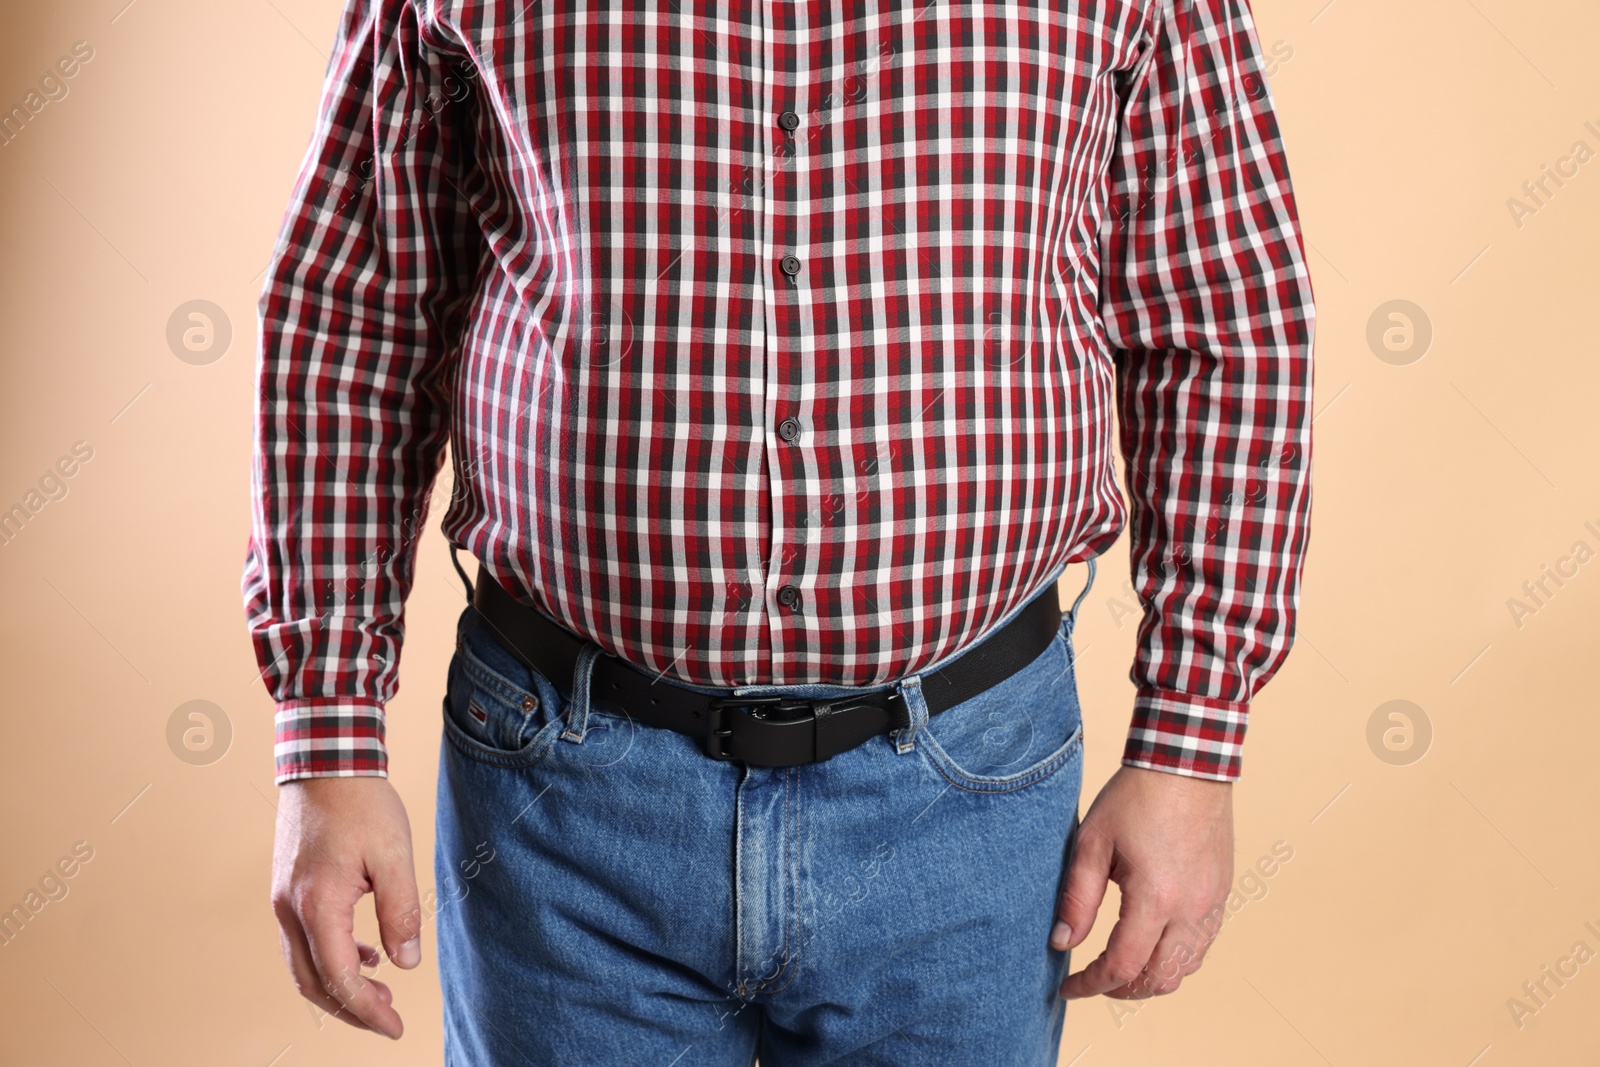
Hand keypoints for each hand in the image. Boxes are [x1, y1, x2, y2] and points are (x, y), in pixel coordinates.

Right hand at [271, 777, 422, 1038]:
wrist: (325, 760)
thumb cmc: (362, 803)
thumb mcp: (394, 855)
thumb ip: (400, 911)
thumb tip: (406, 963)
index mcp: (318, 905)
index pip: (340, 978)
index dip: (368, 1010)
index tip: (396, 1028)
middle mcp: (290, 909)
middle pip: (313, 983)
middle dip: (350, 1009)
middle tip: (388, 1020)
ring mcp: (283, 900)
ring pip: (304, 965)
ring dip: (338, 987)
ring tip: (379, 992)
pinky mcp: (287, 888)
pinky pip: (303, 941)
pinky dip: (330, 958)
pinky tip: (364, 954)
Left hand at [1052, 765, 1232, 999]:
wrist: (1187, 765)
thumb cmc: (1135, 798)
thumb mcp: (1092, 844)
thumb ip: (1076, 899)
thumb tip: (1062, 943)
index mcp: (1155, 899)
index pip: (1122, 968)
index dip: (1091, 986)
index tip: (1068, 987)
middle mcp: (1191, 909)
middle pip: (1159, 981)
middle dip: (1122, 990)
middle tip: (1093, 979)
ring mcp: (1212, 903)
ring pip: (1185, 969)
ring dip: (1151, 978)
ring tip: (1120, 965)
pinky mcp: (1221, 893)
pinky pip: (1202, 945)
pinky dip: (1176, 958)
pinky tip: (1151, 942)